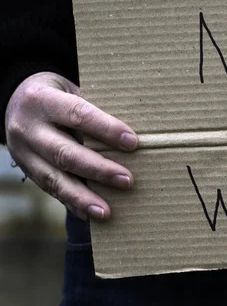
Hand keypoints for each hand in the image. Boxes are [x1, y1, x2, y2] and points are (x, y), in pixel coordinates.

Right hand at [5, 72, 137, 220]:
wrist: (15, 102)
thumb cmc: (58, 95)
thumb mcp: (70, 90)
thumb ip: (94, 108)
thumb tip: (131, 133)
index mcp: (42, 100)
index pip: (78, 114)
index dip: (106, 129)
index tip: (132, 143)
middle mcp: (28, 128)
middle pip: (65, 152)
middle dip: (98, 169)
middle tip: (127, 180)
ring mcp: (23, 152)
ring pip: (54, 178)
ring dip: (82, 197)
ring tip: (106, 211)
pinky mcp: (27, 170)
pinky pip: (50, 190)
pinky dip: (71, 203)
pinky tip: (89, 215)